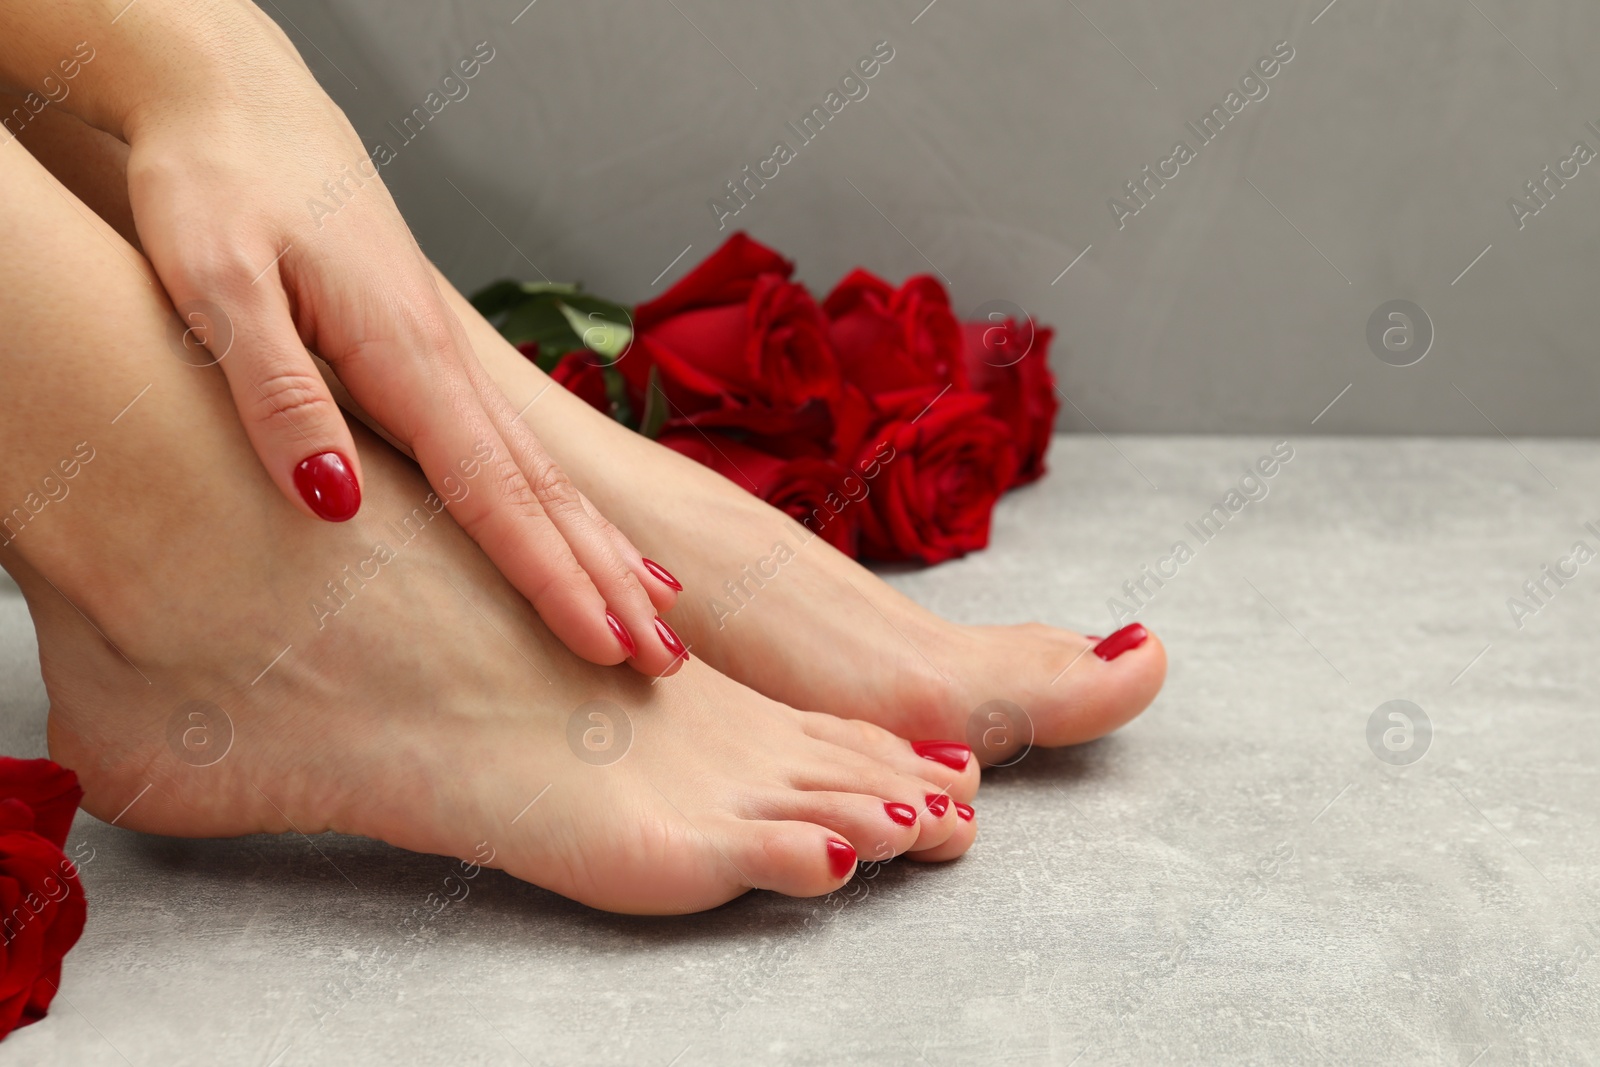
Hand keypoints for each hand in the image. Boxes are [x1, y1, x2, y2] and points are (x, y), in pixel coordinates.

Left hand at [119, 13, 682, 673]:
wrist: (235, 99)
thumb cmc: (217, 181)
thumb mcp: (217, 284)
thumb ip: (280, 396)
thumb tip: (336, 508)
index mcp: (403, 357)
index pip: (495, 492)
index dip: (551, 576)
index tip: (606, 643)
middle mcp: (444, 366)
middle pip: (545, 492)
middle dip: (609, 580)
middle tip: (666, 660)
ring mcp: (445, 362)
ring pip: (543, 472)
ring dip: (603, 548)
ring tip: (661, 611)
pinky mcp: (426, 357)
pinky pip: (513, 450)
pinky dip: (562, 505)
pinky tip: (580, 527)